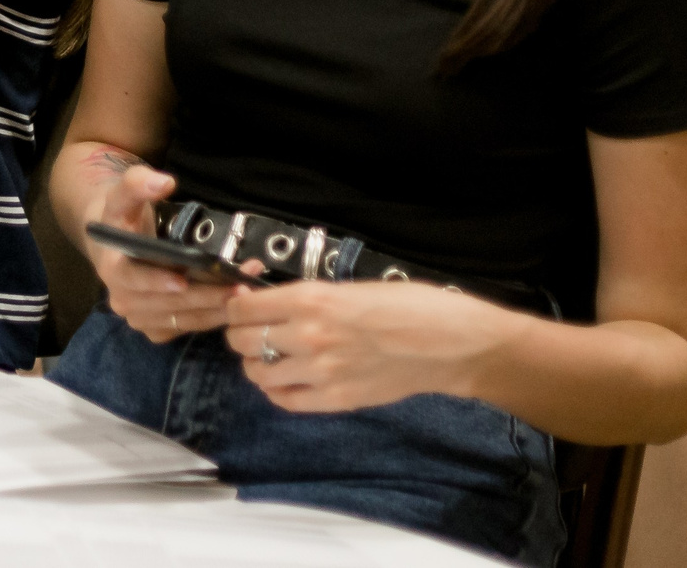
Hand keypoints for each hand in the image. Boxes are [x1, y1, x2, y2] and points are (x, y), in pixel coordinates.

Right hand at [84, 164, 249, 342]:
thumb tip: (164, 182)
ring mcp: (141, 319)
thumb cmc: (122, 217)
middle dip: (206, 294)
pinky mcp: (158, 329)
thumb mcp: (123, 195)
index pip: (133, 279)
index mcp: (111, 269)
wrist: (115, 243)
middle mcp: (123, 301)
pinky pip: (189, 327)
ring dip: (218, 307)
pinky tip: (237, 302)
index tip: (182, 279)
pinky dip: (214, 316)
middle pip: (167, 303)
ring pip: (184, 319)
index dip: (156, 280)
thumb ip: (137, 183)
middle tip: (241, 283)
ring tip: (248, 289)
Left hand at [222, 279, 512, 412]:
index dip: (236, 307)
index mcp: (312, 298)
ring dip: (257, 364)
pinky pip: (285, 400)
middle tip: (252, 331)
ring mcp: (321, 372)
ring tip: (270, 356)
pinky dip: (277, 390)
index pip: (243, 308)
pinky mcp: (337, 400)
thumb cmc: (408, 305)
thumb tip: (268, 302)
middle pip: (242, 341)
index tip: (242, 307)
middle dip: (240, 335)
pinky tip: (286, 380)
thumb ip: (307, 297)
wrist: (450, 343)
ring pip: (257, 373)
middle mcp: (309, 335)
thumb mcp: (350, 286)